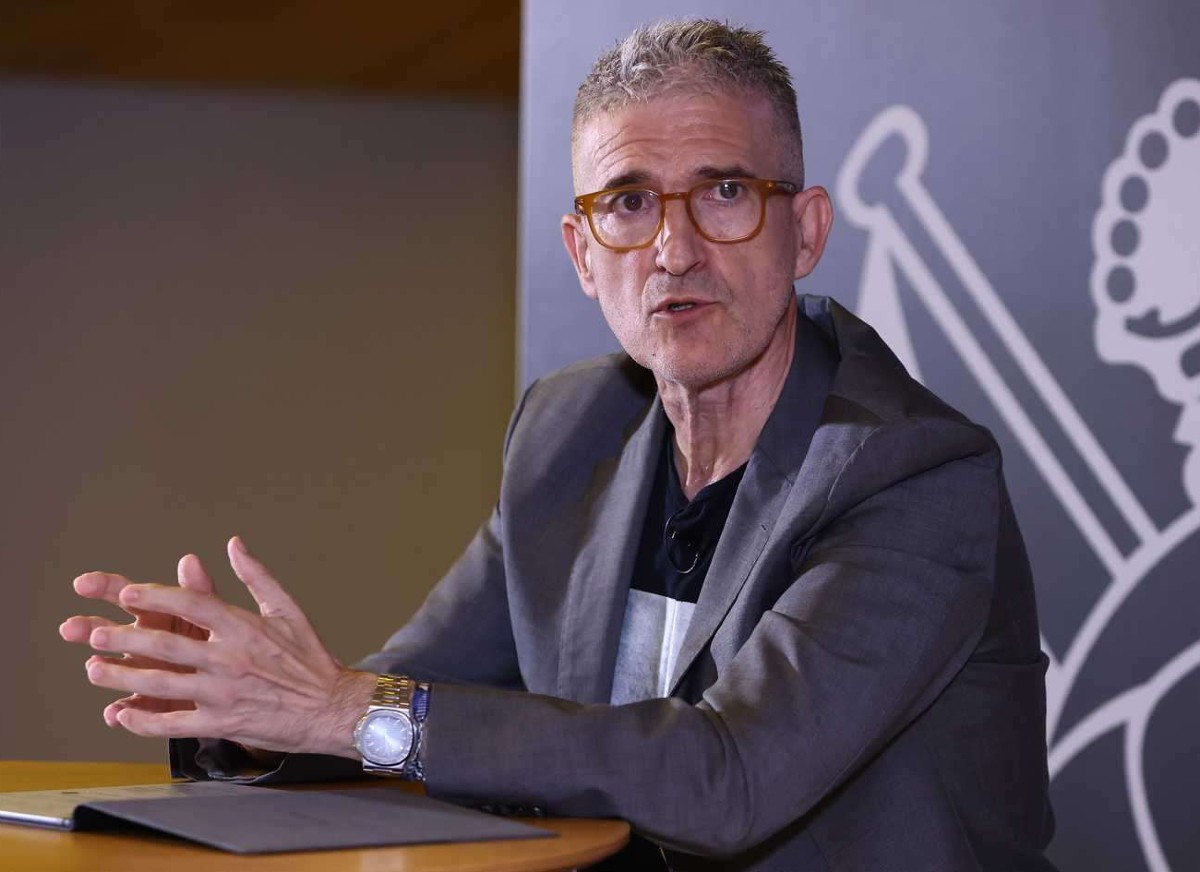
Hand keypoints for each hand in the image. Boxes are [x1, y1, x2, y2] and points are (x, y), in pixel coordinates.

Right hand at [60, 553, 214, 728]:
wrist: (239, 680)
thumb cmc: (221, 639)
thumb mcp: (213, 613)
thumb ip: (199, 591)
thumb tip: (190, 560)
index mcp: (156, 613)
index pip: (125, 594)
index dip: (104, 587)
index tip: (83, 584)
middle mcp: (142, 641)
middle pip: (109, 630)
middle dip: (90, 628)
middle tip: (71, 628)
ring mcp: (142, 672)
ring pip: (114, 669)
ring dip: (103, 669)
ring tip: (95, 668)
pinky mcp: (150, 703)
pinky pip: (133, 708)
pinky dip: (122, 712)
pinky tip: (115, 714)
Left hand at [62, 537, 375, 757]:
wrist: (333, 707)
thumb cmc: (311, 658)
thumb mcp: (288, 610)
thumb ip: (256, 576)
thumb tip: (233, 544)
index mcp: (244, 627)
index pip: (192, 605)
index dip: (156, 597)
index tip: (127, 594)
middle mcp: (229, 658)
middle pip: (166, 645)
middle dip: (123, 638)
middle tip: (93, 633)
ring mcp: (223, 693)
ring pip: (161, 685)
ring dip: (123, 677)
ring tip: (94, 670)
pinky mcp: (222, 723)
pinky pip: (173, 724)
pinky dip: (144, 721)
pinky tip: (123, 713)